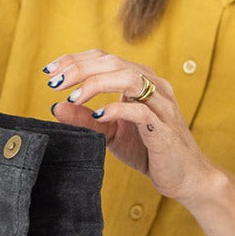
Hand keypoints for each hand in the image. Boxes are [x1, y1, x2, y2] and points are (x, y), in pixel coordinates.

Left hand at [44, 49, 216, 202]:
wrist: (184, 177)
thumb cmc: (149, 151)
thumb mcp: (110, 133)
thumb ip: (85, 119)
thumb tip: (55, 106)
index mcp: (141, 81)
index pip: (105, 58)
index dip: (76, 60)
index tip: (50, 71)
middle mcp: (154, 86)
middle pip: (113, 62)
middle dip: (80, 68)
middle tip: (54, 81)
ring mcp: (162, 105)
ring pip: (128, 79)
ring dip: (96, 84)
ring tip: (73, 97)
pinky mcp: (164, 129)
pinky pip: (140, 111)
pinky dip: (116, 109)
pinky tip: (97, 115)